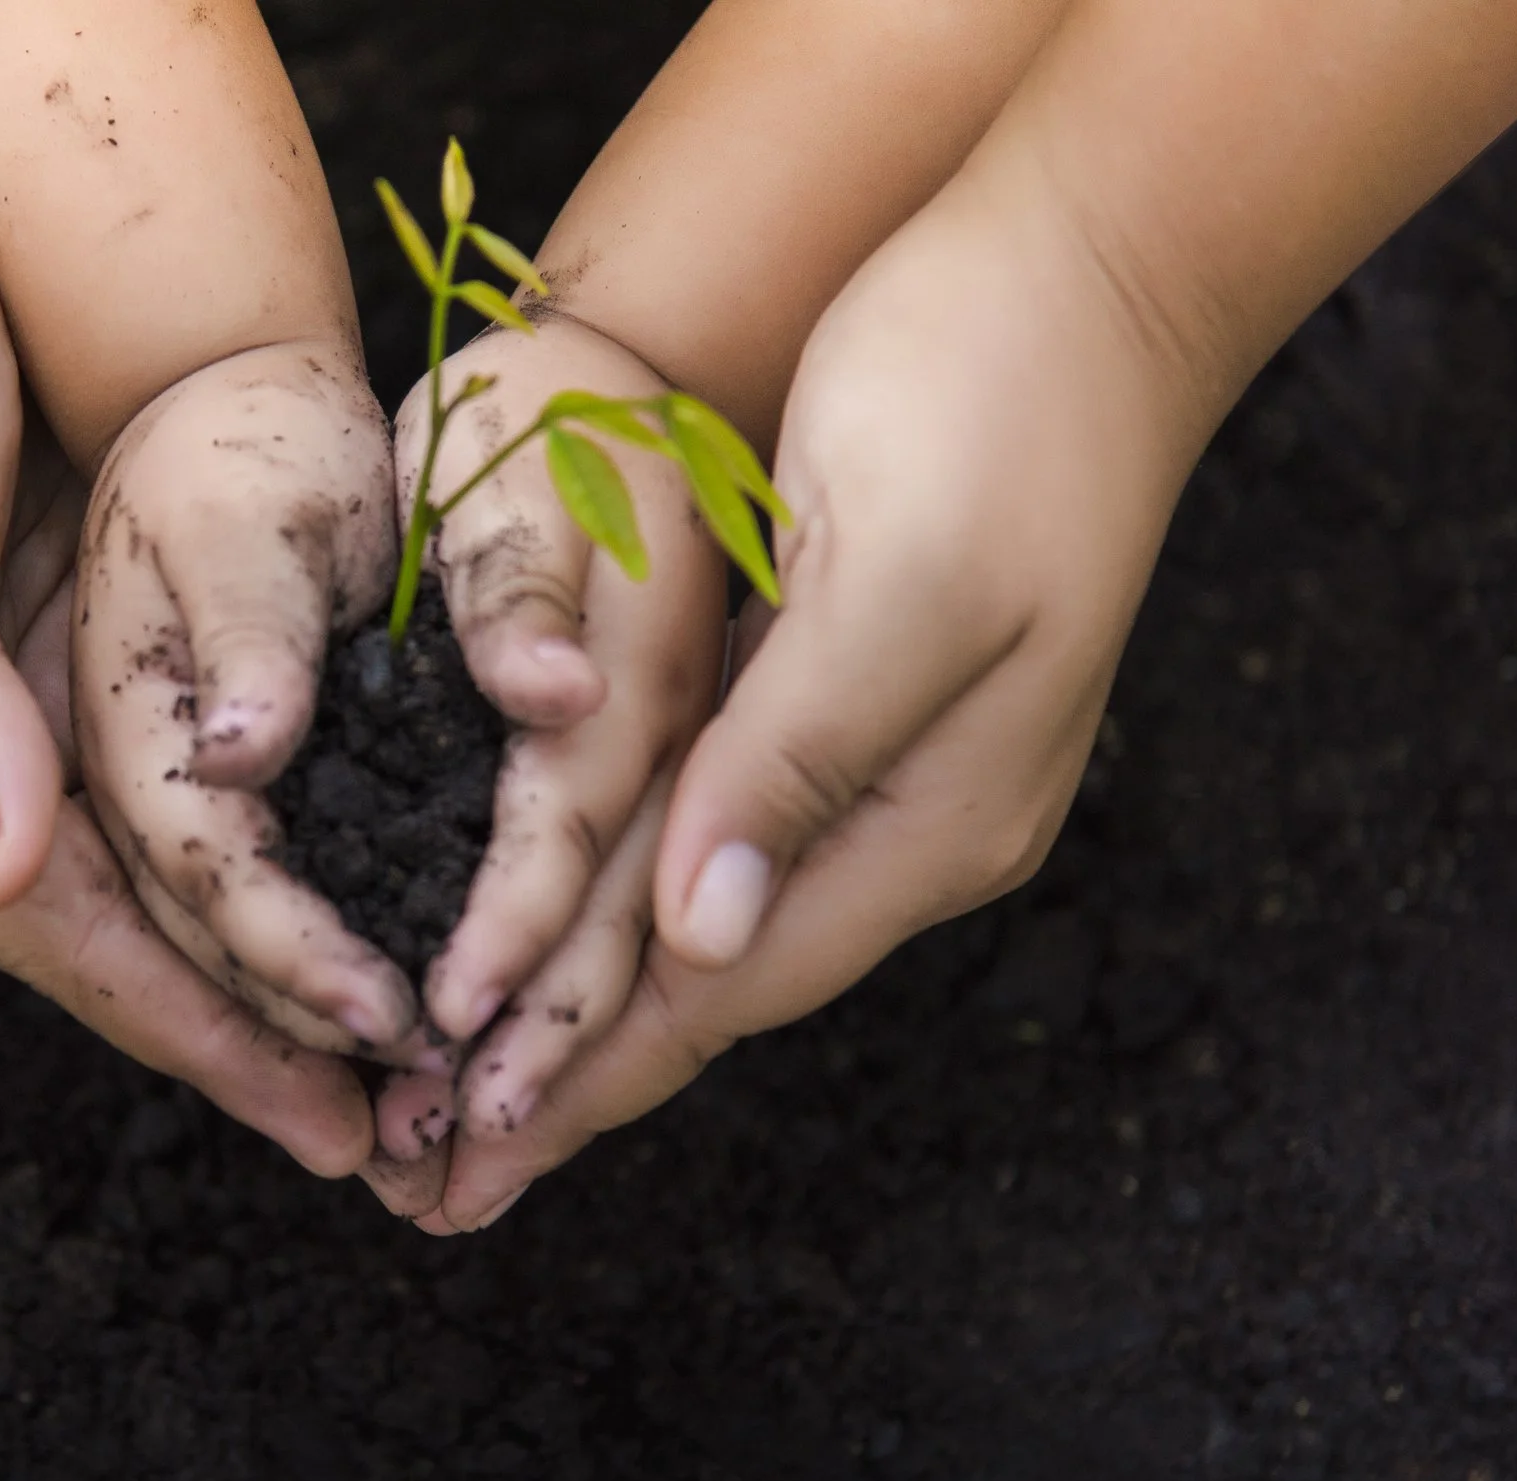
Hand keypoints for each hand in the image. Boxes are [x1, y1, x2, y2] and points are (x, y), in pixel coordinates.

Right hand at [0, 112, 374, 1178]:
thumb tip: (1, 870)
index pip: (56, 935)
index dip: (190, 1032)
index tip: (317, 1116)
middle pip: (123, 930)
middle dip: (252, 1030)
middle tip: (398, 1130)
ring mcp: (12, 686)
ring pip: (165, 858)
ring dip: (271, 949)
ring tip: (396, 1037)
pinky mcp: (66, 612)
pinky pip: (180, 753)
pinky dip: (266, 822)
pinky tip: (348, 860)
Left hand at [427, 156, 1190, 1229]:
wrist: (1091, 267)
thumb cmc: (990, 400)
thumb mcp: (892, 582)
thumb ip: (795, 766)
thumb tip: (700, 940)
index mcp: (932, 817)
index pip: (724, 986)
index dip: (584, 1075)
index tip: (462, 1157)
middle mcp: (911, 822)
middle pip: (706, 985)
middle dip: (564, 1079)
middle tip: (425, 1177)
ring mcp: (884, 766)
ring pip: (698, 925)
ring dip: (578, 1007)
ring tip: (459, 1092)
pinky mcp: (841, 699)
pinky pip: (707, 838)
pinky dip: (617, 904)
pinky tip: (552, 939)